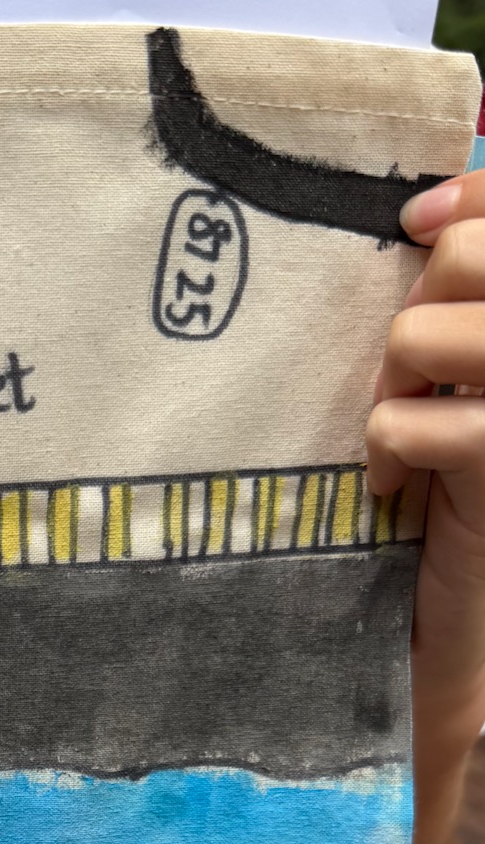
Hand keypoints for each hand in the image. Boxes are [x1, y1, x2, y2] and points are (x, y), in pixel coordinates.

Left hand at [369, 170, 484, 843]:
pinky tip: (395, 485)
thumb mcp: (459, 380)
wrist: (475, 630)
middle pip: (467, 254)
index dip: (471, 197)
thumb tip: (419, 211)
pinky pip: (409, 417)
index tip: (410, 223)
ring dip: (390, 381)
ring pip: (420, 331)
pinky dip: (383, 450)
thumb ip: (458, 297)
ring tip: (400, 427)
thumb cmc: (459, 493)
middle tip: (410, 370)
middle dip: (416, 303)